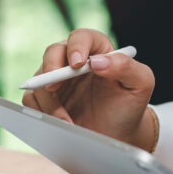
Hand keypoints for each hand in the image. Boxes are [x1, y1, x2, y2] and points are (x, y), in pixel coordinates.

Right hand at [21, 29, 156, 149]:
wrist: (118, 136)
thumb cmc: (130, 106)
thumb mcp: (140, 84)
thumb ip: (126, 66)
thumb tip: (98, 61)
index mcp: (97, 51)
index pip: (82, 37)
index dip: (77, 46)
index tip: (78, 64)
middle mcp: (73, 62)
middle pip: (53, 52)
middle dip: (50, 68)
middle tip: (54, 88)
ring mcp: (57, 80)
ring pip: (39, 79)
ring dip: (49, 101)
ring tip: (67, 121)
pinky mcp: (46, 100)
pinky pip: (32, 100)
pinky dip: (42, 112)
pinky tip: (59, 124)